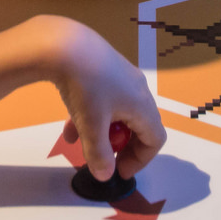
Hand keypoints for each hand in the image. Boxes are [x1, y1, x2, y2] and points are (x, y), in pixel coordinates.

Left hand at [36, 17, 164, 182]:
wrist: (64, 44)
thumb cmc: (86, 87)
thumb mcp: (91, 126)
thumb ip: (99, 155)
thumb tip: (105, 175)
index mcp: (142, 105)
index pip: (155, 139)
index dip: (140, 160)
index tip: (119, 171)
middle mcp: (137, 89)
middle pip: (138, 127)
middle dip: (120, 147)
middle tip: (103, 159)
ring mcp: (120, 76)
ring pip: (117, 114)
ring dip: (102, 133)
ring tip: (81, 144)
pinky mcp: (103, 68)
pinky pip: (104, 100)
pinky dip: (91, 116)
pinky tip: (69, 125)